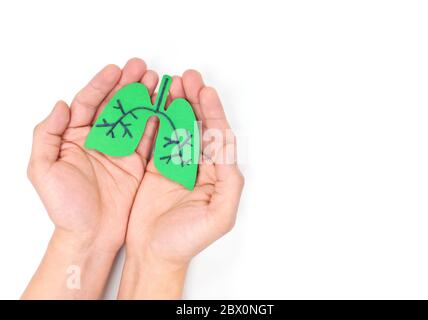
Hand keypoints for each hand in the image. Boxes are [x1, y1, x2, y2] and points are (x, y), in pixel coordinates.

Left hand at [23, 58, 159, 298]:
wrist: (90, 236)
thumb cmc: (65, 208)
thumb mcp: (43, 170)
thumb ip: (47, 135)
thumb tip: (61, 105)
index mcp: (73, 138)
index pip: (88, 103)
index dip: (102, 85)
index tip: (116, 70)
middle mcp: (98, 141)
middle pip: (114, 105)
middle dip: (128, 85)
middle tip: (142, 68)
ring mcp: (119, 151)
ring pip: (133, 118)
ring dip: (145, 98)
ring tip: (157, 82)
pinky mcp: (137, 164)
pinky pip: (149, 139)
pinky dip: (157, 123)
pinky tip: (164, 108)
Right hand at [118, 70, 243, 298]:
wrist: (153, 254)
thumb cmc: (186, 241)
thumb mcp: (218, 218)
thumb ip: (230, 186)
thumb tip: (230, 154)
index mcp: (218, 175)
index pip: (219, 137)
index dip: (214, 112)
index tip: (205, 92)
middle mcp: (200, 166)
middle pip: (200, 125)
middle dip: (196, 100)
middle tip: (188, 78)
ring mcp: (177, 164)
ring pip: (179, 126)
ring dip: (177, 104)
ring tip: (172, 83)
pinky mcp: (156, 167)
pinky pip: (158, 137)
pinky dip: (157, 119)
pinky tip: (155, 103)